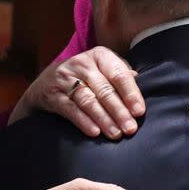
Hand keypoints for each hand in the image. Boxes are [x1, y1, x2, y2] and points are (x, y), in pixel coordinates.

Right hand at [9, 47, 144, 139]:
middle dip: (119, 111)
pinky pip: (70, 110)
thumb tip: (140, 81)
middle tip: (130, 128)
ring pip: (88, 101)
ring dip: (104, 119)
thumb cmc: (88, 76)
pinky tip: (95, 132)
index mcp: (100, 55)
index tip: (139, 112)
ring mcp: (65, 79)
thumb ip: (122, 75)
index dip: (131, 94)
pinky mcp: (53, 95)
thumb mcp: (104, 69)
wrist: (48, 80)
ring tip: (116, 134)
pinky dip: (84, 122)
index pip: (119, 74)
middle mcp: (82, 64)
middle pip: (104, 90)